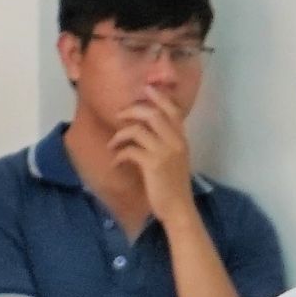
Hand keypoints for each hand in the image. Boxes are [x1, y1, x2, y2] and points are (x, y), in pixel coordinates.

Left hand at [110, 89, 198, 223]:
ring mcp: (164, 153)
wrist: (178, 208)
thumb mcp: (175, 158)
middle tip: (119, 116)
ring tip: (113, 144)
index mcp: (182, 139)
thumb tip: (144, 126)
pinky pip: (129, 150)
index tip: (145, 88)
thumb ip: (166, 141)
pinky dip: (118, 155)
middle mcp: (176, 142)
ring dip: (120, 135)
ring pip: (137, 130)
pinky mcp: (152, 165)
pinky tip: (116, 162)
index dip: (159, 97)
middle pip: (152, 114)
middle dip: (132, 110)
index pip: (173, 110)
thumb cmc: (173, 184)